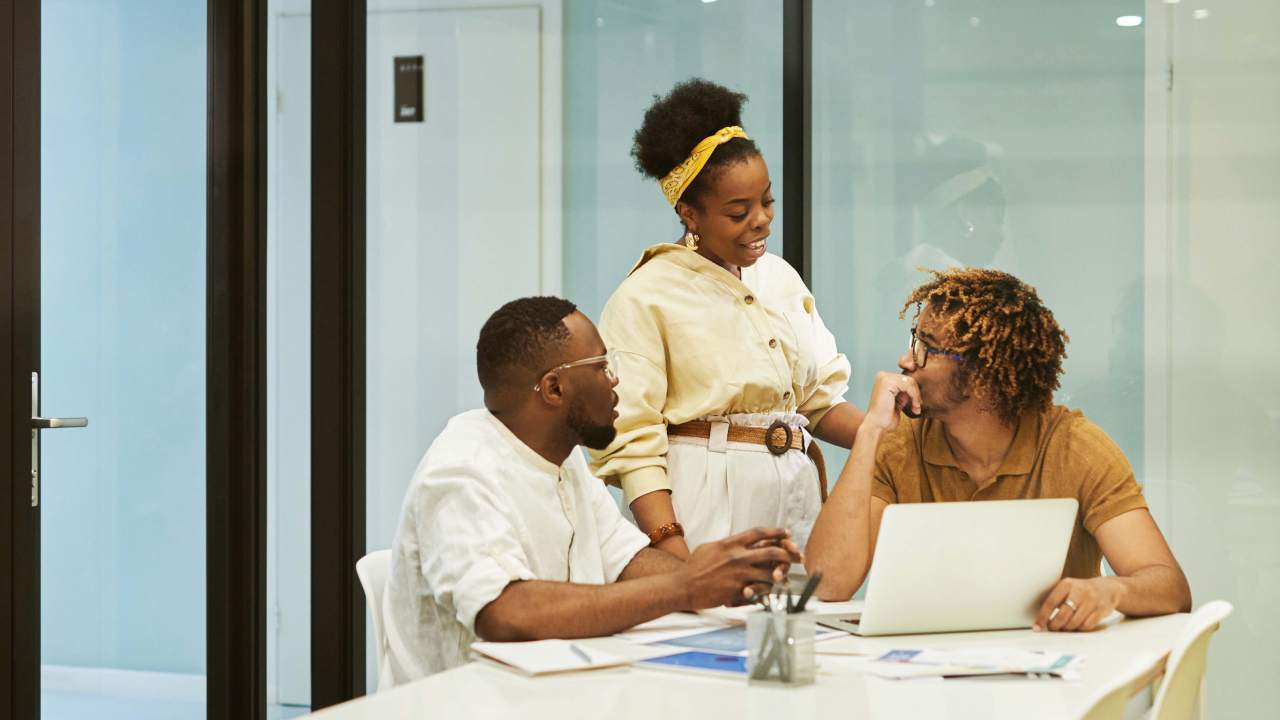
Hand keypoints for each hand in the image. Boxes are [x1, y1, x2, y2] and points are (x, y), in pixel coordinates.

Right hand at [680, 527, 802, 609]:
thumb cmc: (694, 567)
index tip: (787, 533)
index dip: (776, 532)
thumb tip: (738, 542)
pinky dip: (767, 591)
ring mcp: (739, 574)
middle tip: (798, 556)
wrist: (684, 585)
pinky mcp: (738, 589)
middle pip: (771, 552)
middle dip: (788, 554)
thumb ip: (727, 544)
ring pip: (769, 573)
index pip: (759, 533)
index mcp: (731, 543)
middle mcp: (737, 556)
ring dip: (781, 576)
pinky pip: (760, 590)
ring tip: (786, 578)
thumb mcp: (710, 547)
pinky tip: (773, 592)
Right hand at [864, 371, 920, 431]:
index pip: (906, 379)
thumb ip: (904, 392)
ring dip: (916, 396)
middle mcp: (882, 375)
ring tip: (916, 408)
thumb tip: (918, 386)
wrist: (877, 425)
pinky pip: (908, 386)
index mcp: (884, 379)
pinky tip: (914, 407)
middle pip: (909, 379)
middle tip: (917, 407)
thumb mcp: (898, 401)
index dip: (914, 392)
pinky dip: (914, 397)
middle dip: (916, 394)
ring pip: (910, 382)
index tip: (917, 404)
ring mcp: (884, 377)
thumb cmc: (886, 417)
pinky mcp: (887, 382)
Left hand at [1033, 577, 1124, 631]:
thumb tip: (1041, 620)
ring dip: (1067, 628)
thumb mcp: (1068, 588)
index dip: (1043, 617)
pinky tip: (1077, 626)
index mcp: (1067, 584)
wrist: (1109, 589)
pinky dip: (1080, 629)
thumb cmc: (1082, 591)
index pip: (1051, 602)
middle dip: (1055, 625)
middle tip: (1052, 628)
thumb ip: (1056, 600)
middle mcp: (1079, 591)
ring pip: (1074, 622)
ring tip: (1064, 627)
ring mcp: (1092, 600)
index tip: (1037, 627)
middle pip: (1063, 615)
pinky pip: (1086, 625)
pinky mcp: (1101, 610)